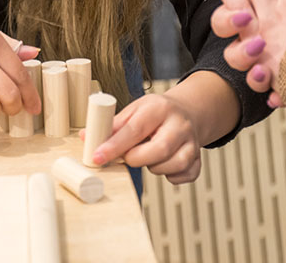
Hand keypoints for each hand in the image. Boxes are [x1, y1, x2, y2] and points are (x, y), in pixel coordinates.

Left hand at [81, 92, 201, 183]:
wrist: (187, 112)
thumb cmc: (155, 113)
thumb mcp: (134, 110)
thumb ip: (113, 125)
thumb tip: (87, 137)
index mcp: (158, 108)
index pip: (134, 129)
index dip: (114, 146)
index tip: (97, 157)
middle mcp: (179, 124)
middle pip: (159, 150)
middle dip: (136, 159)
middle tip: (129, 156)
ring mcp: (192, 142)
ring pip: (173, 165)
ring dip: (154, 167)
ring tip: (148, 156)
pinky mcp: (198, 158)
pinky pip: (184, 176)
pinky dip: (170, 176)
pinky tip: (164, 164)